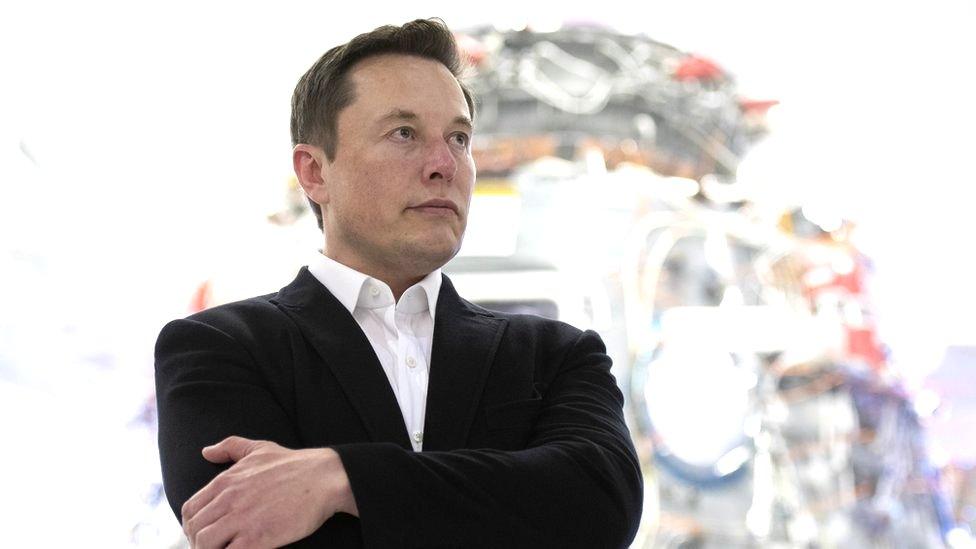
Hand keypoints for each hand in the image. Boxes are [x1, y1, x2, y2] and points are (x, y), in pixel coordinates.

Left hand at [181, 436, 357, 548]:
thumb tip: (207, 451)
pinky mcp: (258, 538)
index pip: (191, 509)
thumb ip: (230, 447)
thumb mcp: (259, 448)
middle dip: (199, 542)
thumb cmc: (295, 464)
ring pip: (205, 544)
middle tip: (215, 546)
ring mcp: (242, 519)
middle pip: (195, 530)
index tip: (205, 532)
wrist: (324, 477)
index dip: (192, 525)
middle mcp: (229, 500)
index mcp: (226, 481)